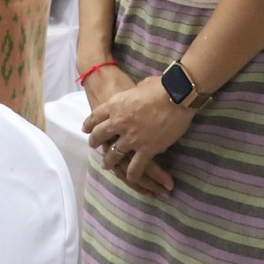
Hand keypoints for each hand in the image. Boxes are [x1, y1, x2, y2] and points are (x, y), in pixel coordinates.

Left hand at [83, 75, 186, 196]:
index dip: (89, 123)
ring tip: (106, 164)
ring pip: (113, 154)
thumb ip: (133, 94)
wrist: (177, 95)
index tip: (86, 128)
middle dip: (94, 141)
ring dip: (109, 161)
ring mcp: (131, 138)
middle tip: (93, 145)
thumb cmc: (161, 86)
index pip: (95, 116)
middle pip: (99, 135)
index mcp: (115, 105)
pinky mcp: (146, 149)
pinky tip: (130, 177)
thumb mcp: (139, 86)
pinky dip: (131, 174)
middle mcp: (118, 123)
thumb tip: (138, 94)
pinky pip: (135, 167)